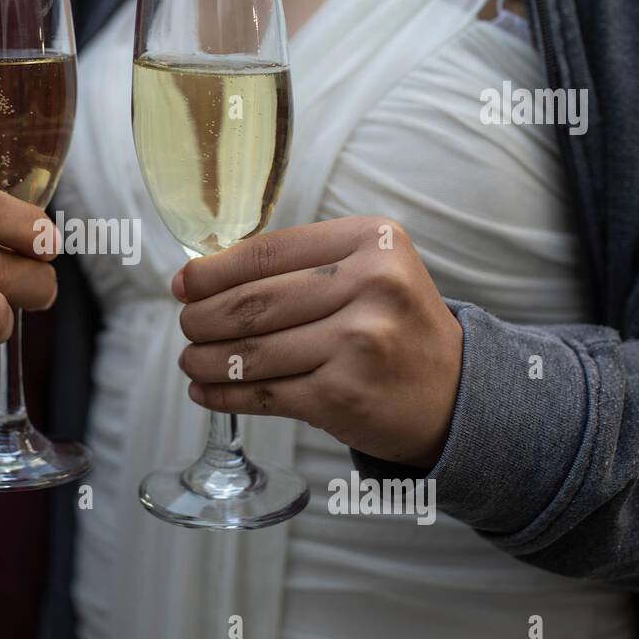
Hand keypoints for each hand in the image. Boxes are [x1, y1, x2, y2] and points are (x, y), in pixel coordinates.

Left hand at [173, 216, 462, 468]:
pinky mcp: (344, 397)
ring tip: (190, 359)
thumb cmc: (393, 323)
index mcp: (372, 241)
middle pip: (252, 303)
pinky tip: (206, 390)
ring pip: (251, 351)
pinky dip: (224, 394)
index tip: (184, 284)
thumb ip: (300, 262)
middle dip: (202, 318)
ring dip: (205, 359)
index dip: (212, 271)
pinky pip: (264, 394)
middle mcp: (370, 286)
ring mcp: (358, 344)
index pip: (267, 253)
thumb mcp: (368, 268)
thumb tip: (201, 276)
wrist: (454, 392)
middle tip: (187, 325)